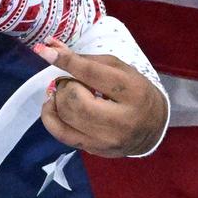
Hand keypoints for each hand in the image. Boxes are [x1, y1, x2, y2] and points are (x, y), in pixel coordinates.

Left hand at [32, 43, 166, 157]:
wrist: (153, 127)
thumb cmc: (135, 91)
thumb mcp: (118, 69)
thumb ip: (85, 58)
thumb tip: (50, 47)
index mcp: (133, 92)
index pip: (92, 74)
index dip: (66, 61)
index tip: (44, 50)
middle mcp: (122, 120)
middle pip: (75, 100)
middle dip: (66, 85)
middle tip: (72, 81)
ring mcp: (107, 140)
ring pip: (66, 117)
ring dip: (58, 99)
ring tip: (67, 93)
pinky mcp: (95, 150)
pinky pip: (61, 134)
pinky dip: (50, 116)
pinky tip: (53, 105)